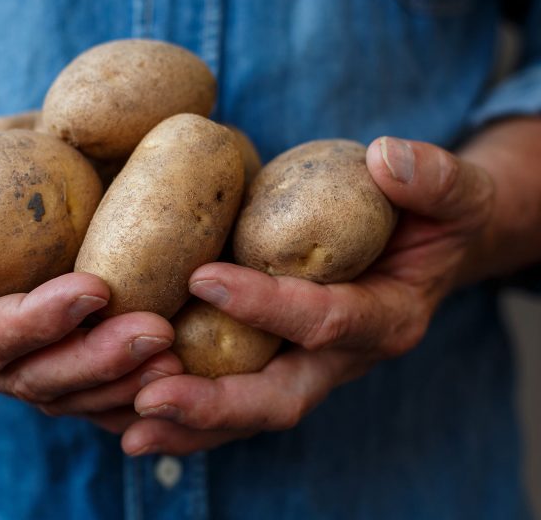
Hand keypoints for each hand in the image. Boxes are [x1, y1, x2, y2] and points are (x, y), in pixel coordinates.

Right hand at [0, 153, 180, 431]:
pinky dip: (121, 386)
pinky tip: (171, 371)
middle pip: (35, 377)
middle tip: (159, 334)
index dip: (39, 322)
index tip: (96, 289)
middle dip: (98, 360)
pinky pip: (78, 384)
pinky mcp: (31, 353)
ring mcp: (2, 361)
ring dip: (121, 380)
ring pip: (64, 391)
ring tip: (175, 355)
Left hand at [121, 136, 494, 454]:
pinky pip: (230, 396)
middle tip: (151, 398)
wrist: (426, 250)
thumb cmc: (437, 219)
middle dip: (215, 404)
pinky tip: (130, 409)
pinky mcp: (276, 361)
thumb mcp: (456, 195)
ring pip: (246, 412)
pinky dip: (184, 412)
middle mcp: (343, 358)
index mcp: (386, 318)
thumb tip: (387, 158)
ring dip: (187, 423)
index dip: (268, 304)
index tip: (203, 276)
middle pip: (279, 398)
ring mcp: (307, 366)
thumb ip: (434, 179)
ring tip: (126, 423)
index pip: (324, 321)